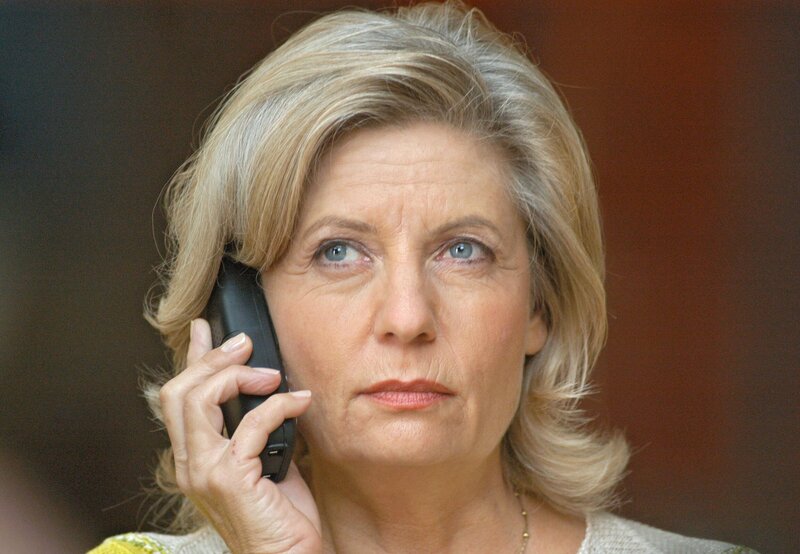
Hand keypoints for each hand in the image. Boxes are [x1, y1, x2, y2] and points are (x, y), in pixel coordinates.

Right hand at [159, 318, 320, 553]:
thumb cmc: (280, 516)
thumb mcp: (263, 462)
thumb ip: (254, 431)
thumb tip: (267, 391)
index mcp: (194, 458)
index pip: (177, 399)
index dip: (190, 359)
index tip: (204, 329)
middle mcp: (190, 464)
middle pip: (179, 392)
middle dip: (212, 359)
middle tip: (245, 344)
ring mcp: (205, 472)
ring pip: (200, 400)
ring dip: (238, 376)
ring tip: (272, 373)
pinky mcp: (230, 479)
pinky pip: (251, 424)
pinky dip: (279, 404)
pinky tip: (300, 400)